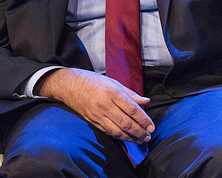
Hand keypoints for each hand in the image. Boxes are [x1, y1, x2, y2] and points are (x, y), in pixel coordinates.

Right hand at [36, 68, 154, 143]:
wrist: (70, 85)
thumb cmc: (93, 81)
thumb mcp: (114, 82)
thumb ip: (131, 94)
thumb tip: (146, 101)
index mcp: (112, 93)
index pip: (132, 109)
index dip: (143, 120)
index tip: (151, 126)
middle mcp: (105, 105)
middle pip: (126, 122)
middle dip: (139, 131)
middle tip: (148, 136)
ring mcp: (97, 115)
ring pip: (117, 131)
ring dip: (130, 138)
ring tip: (140, 140)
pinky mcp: (92, 122)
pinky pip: (108, 132)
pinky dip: (119, 136)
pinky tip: (127, 138)